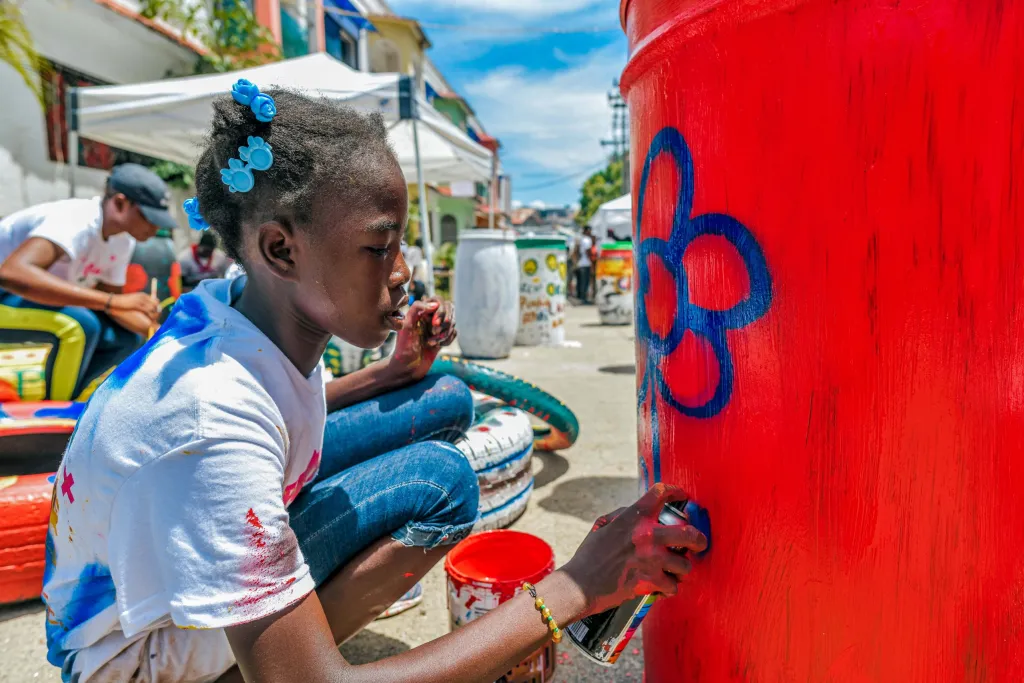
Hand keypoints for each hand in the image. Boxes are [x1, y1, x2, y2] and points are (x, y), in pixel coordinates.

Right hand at [110, 292, 158, 320]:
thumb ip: (140, 304)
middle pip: (156, 304)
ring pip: (153, 308)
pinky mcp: (137, 305)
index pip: (156, 300)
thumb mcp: (133, 301)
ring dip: (154, 315)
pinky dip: (150, 316)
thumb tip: (147, 311)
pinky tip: (148, 320)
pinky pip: (148, 311)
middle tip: (155, 318)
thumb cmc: (121, 303)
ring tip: (152, 320)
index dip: (157, 308)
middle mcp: (143, 297)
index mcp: (143, 295)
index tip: (156, 314)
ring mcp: (140, 300)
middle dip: (158, 312)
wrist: (112, 301)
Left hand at [386, 298, 456, 381]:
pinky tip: (437, 346)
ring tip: (430, 343)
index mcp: (420, 311)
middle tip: (434, 333)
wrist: (407, 368)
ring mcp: (437, 327)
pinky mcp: (442, 337)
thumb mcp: (406, 326)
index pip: (438, 300)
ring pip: (452, 322)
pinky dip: (448, 339)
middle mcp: (429, 317)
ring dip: (444, 334)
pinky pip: (454, 332)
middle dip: (445, 323)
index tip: (434, 324)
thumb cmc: (404, 348)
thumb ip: (416, 309)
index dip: (441, 311)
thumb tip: (435, 304)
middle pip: (449, 309)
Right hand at [561, 484, 707, 616]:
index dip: (676, 491)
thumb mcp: (603, 526)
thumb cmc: (589, 555)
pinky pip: (673, 585)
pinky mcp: (651, 581)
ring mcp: (651, 559)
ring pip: (685, 564)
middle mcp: (647, 535)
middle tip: (699, 543)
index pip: (661, 493)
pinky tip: (662, 587)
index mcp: (634, 517)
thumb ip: (625, 516)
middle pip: (689, 532)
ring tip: (674, 571)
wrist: (580, 585)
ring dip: (681, 569)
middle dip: (699, 539)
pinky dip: (669, 588)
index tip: (682, 495)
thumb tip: (642, 512)